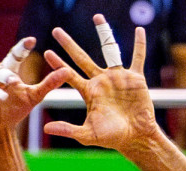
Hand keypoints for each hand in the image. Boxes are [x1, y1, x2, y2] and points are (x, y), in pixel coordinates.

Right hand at [0, 37, 73, 141]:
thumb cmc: (15, 109)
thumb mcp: (34, 96)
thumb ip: (48, 84)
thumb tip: (68, 71)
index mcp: (6, 71)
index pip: (13, 56)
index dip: (21, 48)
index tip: (32, 41)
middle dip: (4, 75)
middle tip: (14, 80)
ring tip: (1, 97)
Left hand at [42, 20, 160, 151]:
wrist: (135, 137)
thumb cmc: (111, 138)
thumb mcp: (87, 134)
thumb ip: (68, 130)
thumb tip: (46, 128)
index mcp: (89, 92)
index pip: (69, 75)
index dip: (58, 64)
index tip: (46, 52)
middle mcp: (100, 81)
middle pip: (81, 58)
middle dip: (69, 44)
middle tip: (56, 31)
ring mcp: (117, 77)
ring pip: (109, 50)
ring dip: (103, 33)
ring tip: (97, 16)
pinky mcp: (135, 78)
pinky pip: (138, 57)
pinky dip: (139, 45)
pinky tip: (139, 30)